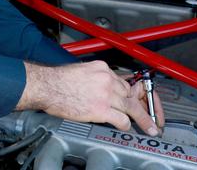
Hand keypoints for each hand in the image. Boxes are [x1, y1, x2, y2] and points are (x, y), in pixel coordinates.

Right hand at [15, 60, 163, 135]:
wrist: (46, 86)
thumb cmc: (57, 79)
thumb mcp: (80, 70)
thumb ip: (95, 77)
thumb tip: (102, 87)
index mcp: (101, 68)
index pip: (122, 81)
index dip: (129, 93)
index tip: (133, 99)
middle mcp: (106, 79)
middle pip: (129, 94)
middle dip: (140, 106)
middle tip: (150, 115)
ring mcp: (105, 94)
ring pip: (130, 107)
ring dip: (141, 118)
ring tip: (149, 126)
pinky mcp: (101, 109)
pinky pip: (121, 118)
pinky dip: (125, 124)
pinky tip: (125, 127)